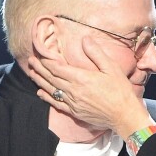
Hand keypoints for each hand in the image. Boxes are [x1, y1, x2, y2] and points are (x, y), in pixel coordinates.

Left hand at [27, 37, 152, 139]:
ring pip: (51, 89)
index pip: (57, 67)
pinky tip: (40, 93)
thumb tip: (85, 39)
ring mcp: (73, 102)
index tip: (39, 53)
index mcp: (81, 78)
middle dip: (40, 68)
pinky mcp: (75, 112)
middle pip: (51, 77)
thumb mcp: (112, 69)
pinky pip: (56, 104)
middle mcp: (73, 90)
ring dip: (40, 80)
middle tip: (31, 60)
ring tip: (31, 73)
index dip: (47, 60)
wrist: (125, 115)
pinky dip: (47, 97)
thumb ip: (96, 53)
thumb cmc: (121, 92)